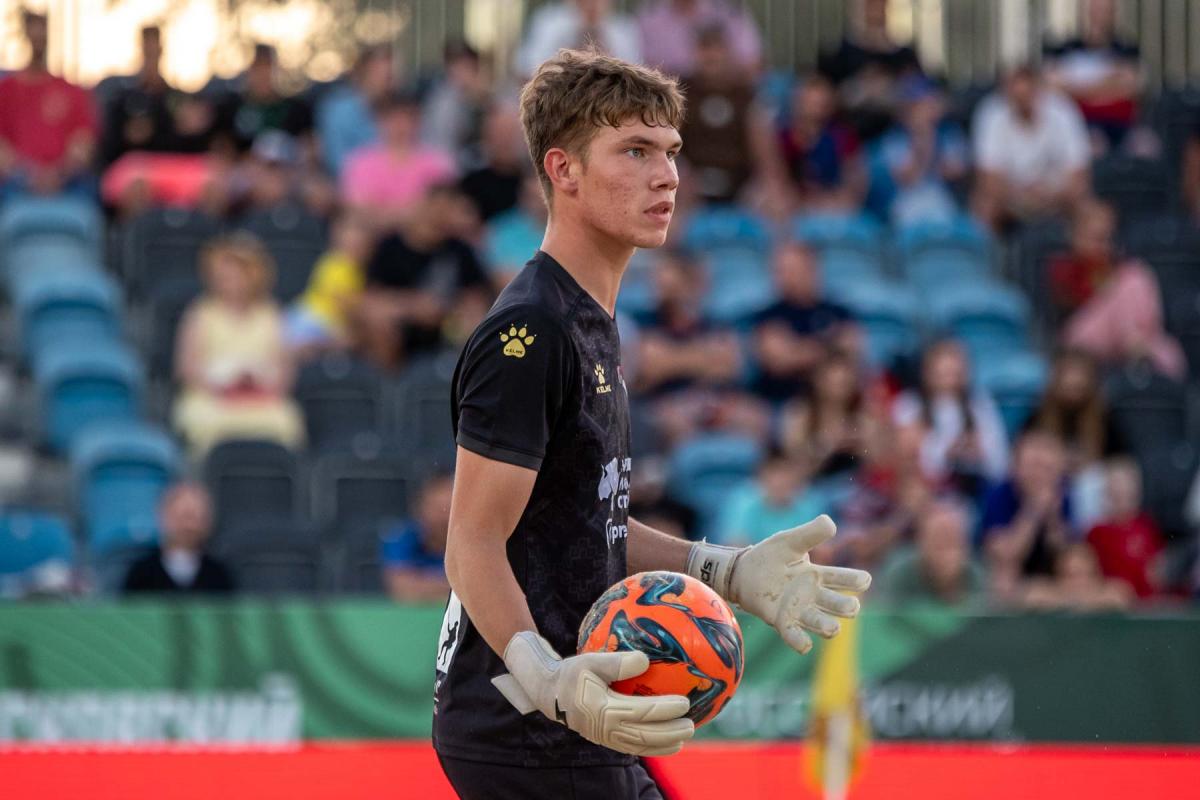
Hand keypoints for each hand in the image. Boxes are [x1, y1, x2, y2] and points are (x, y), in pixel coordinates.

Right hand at [491, 631, 694, 755]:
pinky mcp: (606, 740)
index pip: (643, 712)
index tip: (684, 702)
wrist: (550, 694)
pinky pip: (632, 747)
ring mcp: (606, 737)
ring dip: (664, 743)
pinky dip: (652, 746)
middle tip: (692, 725)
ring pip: (640, 746)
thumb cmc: (572, 672)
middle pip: (645, 735)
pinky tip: (667, 742)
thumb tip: (645, 659)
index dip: (665, 709)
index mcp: (605, 708)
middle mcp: (606, 728)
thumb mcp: (590, 661)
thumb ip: (617, 662)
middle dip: (671, 732)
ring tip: (684, 737)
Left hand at [687, 515, 870, 653]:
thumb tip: (830, 523)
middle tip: (851, 607)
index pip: (844, 579)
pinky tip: (805, 644)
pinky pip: (794, 636)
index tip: (863, 580)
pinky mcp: (781, 621)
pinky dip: (800, 642)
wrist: (743, 570)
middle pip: (838, 605)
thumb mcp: (790, 541)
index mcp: (818, 575)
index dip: (857, 580)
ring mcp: (798, 610)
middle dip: (848, 608)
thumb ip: (810, 533)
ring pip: (821, 623)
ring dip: (828, 627)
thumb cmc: (770, 555)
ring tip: (833, 628)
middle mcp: (813, 596)